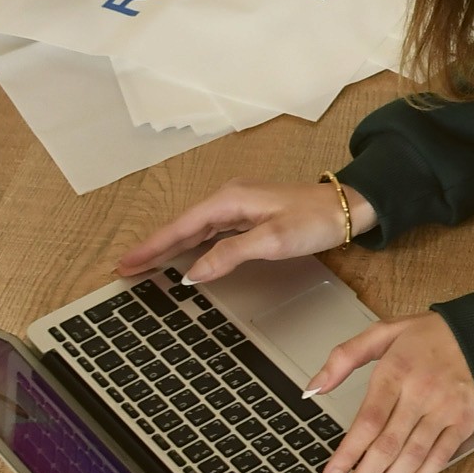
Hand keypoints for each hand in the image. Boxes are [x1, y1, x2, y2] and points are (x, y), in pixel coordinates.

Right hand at [115, 177, 376, 286]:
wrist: (348, 208)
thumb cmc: (315, 220)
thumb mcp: (272, 241)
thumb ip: (230, 254)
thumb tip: (193, 273)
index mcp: (229, 200)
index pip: (180, 227)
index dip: (152, 247)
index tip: (127, 264)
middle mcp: (229, 199)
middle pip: (181, 226)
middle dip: (153, 247)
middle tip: (125, 269)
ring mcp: (238, 206)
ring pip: (194, 229)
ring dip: (169, 246)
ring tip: (145, 265)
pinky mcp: (249, 216)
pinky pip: (210, 230)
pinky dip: (191, 244)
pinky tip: (184, 255)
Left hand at [306, 314, 473, 472]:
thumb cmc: (429, 335)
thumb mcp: (383, 332)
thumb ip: (343, 357)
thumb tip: (312, 388)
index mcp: (396, 372)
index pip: (366, 423)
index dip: (346, 456)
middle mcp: (420, 394)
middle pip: (386, 449)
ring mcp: (444, 411)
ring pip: (411, 460)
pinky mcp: (464, 423)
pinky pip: (438, 459)